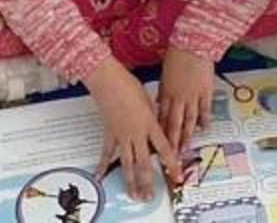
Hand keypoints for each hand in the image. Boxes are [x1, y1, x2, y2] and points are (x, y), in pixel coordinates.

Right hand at [86, 57, 180, 200]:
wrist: (108, 80)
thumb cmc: (129, 85)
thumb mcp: (148, 101)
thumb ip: (154, 118)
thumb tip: (159, 128)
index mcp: (150, 124)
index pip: (164, 148)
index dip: (171, 163)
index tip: (176, 175)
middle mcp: (136, 133)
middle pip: (144, 163)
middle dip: (148, 181)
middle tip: (150, 196)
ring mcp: (122, 135)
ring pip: (127, 163)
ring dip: (131, 181)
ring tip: (133, 194)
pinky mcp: (109, 133)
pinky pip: (106, 152)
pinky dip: (103, 164)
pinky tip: (100, 176)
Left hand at [158, 48, 213, 153]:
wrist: (194, 43)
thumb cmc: (177, 55)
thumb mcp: (165, 74)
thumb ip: (163, 90)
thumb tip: (160, 102)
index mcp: (166, 93)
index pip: (162, 118)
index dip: (160, 133)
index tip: (158, 146)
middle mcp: (178, 98)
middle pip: (174, 125)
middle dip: (172, 143)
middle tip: (170, 158)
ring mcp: (193, 96)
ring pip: (188, 121)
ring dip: (186, 137)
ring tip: (184, 150)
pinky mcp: (206, 91)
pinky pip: (204, 109)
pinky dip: (204, 120)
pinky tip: (204, 129)